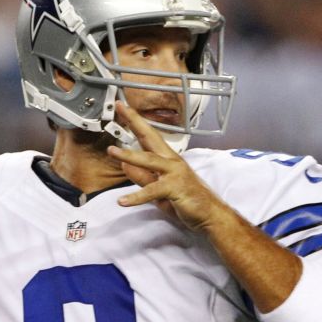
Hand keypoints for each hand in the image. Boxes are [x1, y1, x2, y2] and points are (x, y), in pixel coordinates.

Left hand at [109, 102, 232, 231]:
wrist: (210, 214)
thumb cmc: (187, 200)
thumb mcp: (158, 189)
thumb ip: (142, 177)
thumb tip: (124, 165)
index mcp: (167, 159)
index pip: (148, 137)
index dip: (136, 121)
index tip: (122, 107)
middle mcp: (171, 162)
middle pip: (150, 138)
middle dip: (135, 122)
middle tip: (120, 108)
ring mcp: (174, 173)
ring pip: (149, 160)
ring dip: (130, 155)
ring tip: (112, 151)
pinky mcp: (175, 188)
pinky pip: (153, 191)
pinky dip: (137, 196)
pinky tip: (123, 200)